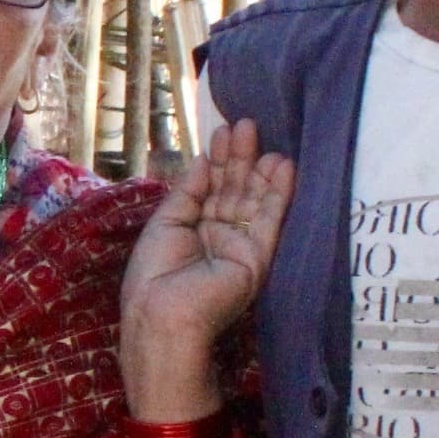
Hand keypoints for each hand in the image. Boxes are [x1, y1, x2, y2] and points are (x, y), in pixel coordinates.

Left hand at [119, 117, 293, 424]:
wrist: (164, 315)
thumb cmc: (154, 273)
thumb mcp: (166, 222)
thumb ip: (189, 191)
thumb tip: (204, 160)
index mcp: (193, 230)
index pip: (211, 189)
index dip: (218, 160)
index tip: (223, 130)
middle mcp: (219, 236)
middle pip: (234, 189)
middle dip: (240, 157)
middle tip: (246, 123)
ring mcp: (240, 247)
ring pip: (254, 201)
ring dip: (261, 169)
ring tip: (265, 137)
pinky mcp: (258, 258)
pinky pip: (271, 221)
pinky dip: (279, 193)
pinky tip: (284, 167)